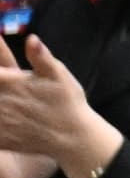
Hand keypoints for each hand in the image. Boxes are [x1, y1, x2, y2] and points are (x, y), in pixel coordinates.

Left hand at [0, 36, 117, 177]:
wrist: (74, 137)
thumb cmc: (68, 103)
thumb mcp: (59, 74)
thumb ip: (41, 56)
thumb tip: (31, 38)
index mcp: (10, 82)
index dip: (0, 75)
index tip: (2, 75)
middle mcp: (1, 101)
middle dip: (0, 92)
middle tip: (5, 91)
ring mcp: (1, 121)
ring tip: (5, 103)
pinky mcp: (2, 139)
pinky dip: (0, 124)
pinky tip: (5, 121)